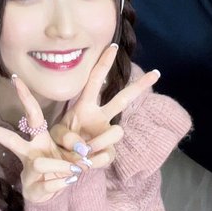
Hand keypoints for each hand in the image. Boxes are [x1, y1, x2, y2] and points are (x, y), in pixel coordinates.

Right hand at [0, 75, 82, 204]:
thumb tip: (85, 150)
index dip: (26, 97)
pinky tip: (67, 183)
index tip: (15, 78)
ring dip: (62, 166)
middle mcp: (30, 152)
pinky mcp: (32, 189)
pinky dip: (64, 183)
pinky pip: (51, 183)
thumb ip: (80, 147)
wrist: (53, 196)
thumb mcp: (74, 152)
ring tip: (76, 170)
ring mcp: (28, 171)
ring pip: (40, 163)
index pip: (32, 114)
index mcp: (39, 139)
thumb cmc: (61, 167)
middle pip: (10, 139)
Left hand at [51, 43, 157, 167]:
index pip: (94, 81)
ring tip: (81, 153)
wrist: (59, 165)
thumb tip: (83, 146)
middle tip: (156, 73)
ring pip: (117, 132)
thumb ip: (66, 136)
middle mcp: (99, 117)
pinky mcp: (108, 153)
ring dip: (99, 143)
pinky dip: (95, 160)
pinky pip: (108, 155)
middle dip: (139, 86)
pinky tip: (86, 163)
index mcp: (84, 106)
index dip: (103, 64)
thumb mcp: (55, 134)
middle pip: (122, 99)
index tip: (113, 46)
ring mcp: (105, 134)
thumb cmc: (57, 143)